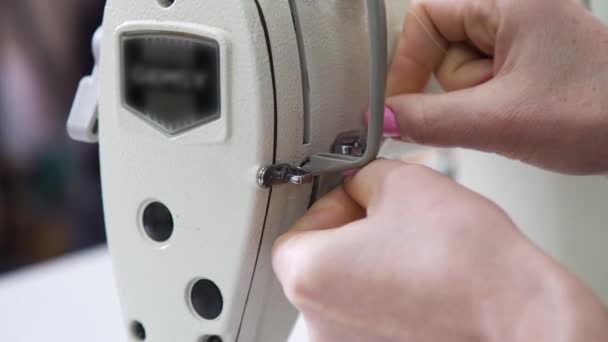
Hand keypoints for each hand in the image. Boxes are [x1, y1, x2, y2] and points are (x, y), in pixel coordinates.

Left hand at [273, 160, 607, 341]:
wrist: (519, 317)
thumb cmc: (465, 262)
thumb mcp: (402, 182)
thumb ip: (363, 176)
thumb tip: (360, 184)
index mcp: (307, 275)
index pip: (298, 228)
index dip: (332, 204)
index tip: (361, 197)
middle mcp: (319, 322)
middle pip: (322, 261)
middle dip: (355, 231)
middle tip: (394, 217)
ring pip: (350, 289)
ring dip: (373, 263)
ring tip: (417, 251)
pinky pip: (373, 317)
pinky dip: (391, 296)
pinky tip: (425, 282)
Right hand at [386, 0, 607, 173]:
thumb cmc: (600, 111)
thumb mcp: (499, 120)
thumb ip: (429, 120)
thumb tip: (383, 119)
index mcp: (508, 0)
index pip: (423, 18)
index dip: (406, 63)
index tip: (399, 103)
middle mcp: (514, 8)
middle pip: (438, 46)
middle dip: (452, 88)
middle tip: (482, 108)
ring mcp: (521, 34)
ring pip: (457, 70)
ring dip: (471, 101)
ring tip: (510, 112)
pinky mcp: (525, 59)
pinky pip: (478, 81)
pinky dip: (484, 105)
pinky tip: (513, 114)